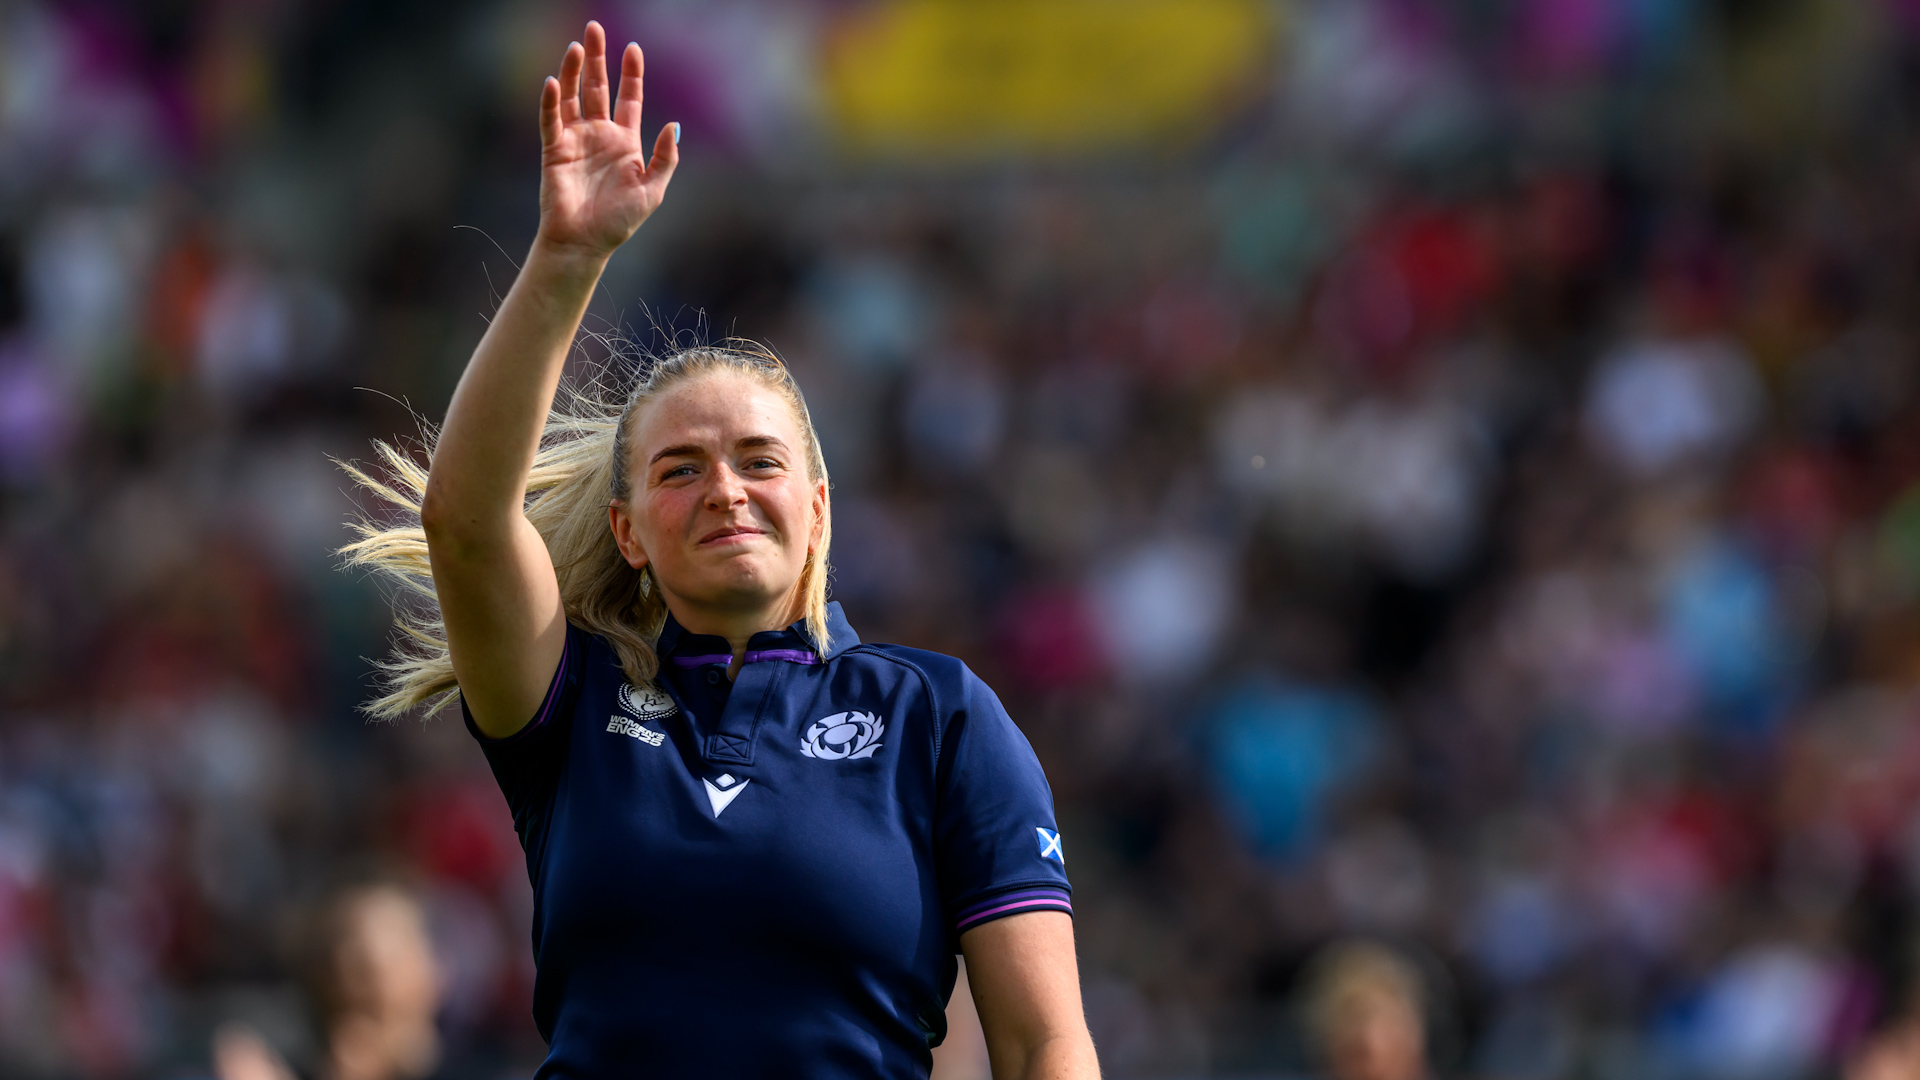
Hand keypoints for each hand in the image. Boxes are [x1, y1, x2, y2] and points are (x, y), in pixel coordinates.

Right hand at [536, 22, 677, 258]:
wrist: (585, 243)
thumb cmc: (619, 221)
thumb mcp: (652, 190)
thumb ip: (665, 158)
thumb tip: (675, 125)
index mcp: (625, 142)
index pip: (629, 98)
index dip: (631, 74)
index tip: (633, 48)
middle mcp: (599, 135)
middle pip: (599, 88)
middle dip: (599, 59)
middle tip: (594, 28)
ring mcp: (576, 140)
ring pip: (573, 97)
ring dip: (573, 71)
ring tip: (576, 46)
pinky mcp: (554, 150)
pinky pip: (552, 120)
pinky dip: (551, 101)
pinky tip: (553, 82)